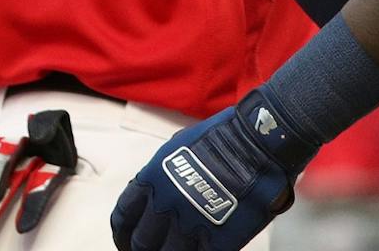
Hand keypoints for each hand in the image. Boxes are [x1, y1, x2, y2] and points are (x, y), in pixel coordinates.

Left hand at [110, 92, 305, 250]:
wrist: (256, 142)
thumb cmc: (221, 138)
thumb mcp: (177, 148)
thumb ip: (163, 176)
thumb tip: (158, 194)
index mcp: (151, 180)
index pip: (123, 216)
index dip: (122, 234)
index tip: (125, 241)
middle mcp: (164, 205)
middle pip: (141, 243)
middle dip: (142, 250)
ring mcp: (189, 225)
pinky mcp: (216, 240)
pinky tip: (200, 250)